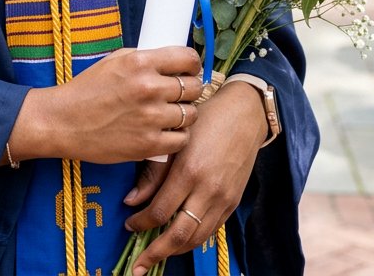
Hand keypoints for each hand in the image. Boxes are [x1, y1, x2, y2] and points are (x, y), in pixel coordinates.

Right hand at [10, 47, 202, 165]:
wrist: (64, 121)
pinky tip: (165, 130)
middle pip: (193, 87)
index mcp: (140, 63)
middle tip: (180, 93)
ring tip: (171, 113)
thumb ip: (146, 58)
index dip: (192, 64)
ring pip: (191, 114)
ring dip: (184, 113)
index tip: (190, 69)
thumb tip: (174, 60)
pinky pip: (182, 139)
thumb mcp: (115, 60)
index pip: (187, 58)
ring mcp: (150, 118)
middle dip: (190, 89)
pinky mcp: (149, 145)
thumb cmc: (88, 88)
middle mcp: (149, 88)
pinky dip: (177, 136)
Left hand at [123, 79, 266, 272]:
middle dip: (156, 253)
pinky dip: (193, 240)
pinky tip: (179, 240)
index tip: (128, 224)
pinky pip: (210, 230)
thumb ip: (153, 172)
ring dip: (174, 251)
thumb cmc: (205, 119)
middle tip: (138, 266)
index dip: (141, 223)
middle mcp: (208, 190)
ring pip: (196, 239)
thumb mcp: (175, 139)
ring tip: (156, 256)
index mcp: (189, 171)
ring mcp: (224, 199)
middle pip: (179, 235)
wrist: (244, 114)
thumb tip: (131, 201)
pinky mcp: (233, 202)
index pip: (160, 212)